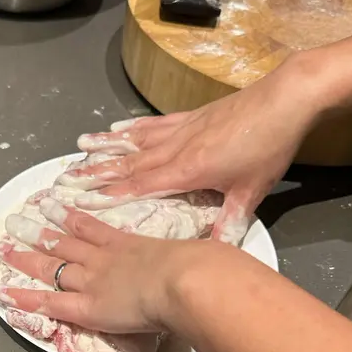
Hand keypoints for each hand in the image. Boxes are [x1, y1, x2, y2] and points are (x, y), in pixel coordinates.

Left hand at [0, 198, 206, 332]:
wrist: (188, 279)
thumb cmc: (199, 266)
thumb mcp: (196, 254)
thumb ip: (195, 258)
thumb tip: (212, 265)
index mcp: (130, 245)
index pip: (93, 229)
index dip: (71, 219)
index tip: (53, 206)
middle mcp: (105, 259)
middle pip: (65, 243)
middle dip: (39, 232)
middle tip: (17, 222)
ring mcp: (93, 279)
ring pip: (52, 265)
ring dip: (26, 257)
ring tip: (4, 247)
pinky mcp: (86, 305)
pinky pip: (49, 302)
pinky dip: (25, 298)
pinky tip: (4, 293)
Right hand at [66, 58, 323, 242]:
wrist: (286, 98)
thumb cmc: (270, 146)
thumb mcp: (252, 191)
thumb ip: (230, 221)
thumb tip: (216, 253)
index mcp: (188, 170)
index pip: (140, 186)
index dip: (109, 194)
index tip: (80, 201)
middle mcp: (177, 148)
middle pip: (128, 163)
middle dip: (96, 172)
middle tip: (65, 178)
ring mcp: (182, 129)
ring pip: (135, 142)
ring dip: (106, 147)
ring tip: (79, 150)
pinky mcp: (191, 116)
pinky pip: (153, 124)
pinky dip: (132, 128)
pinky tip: (117, 128)